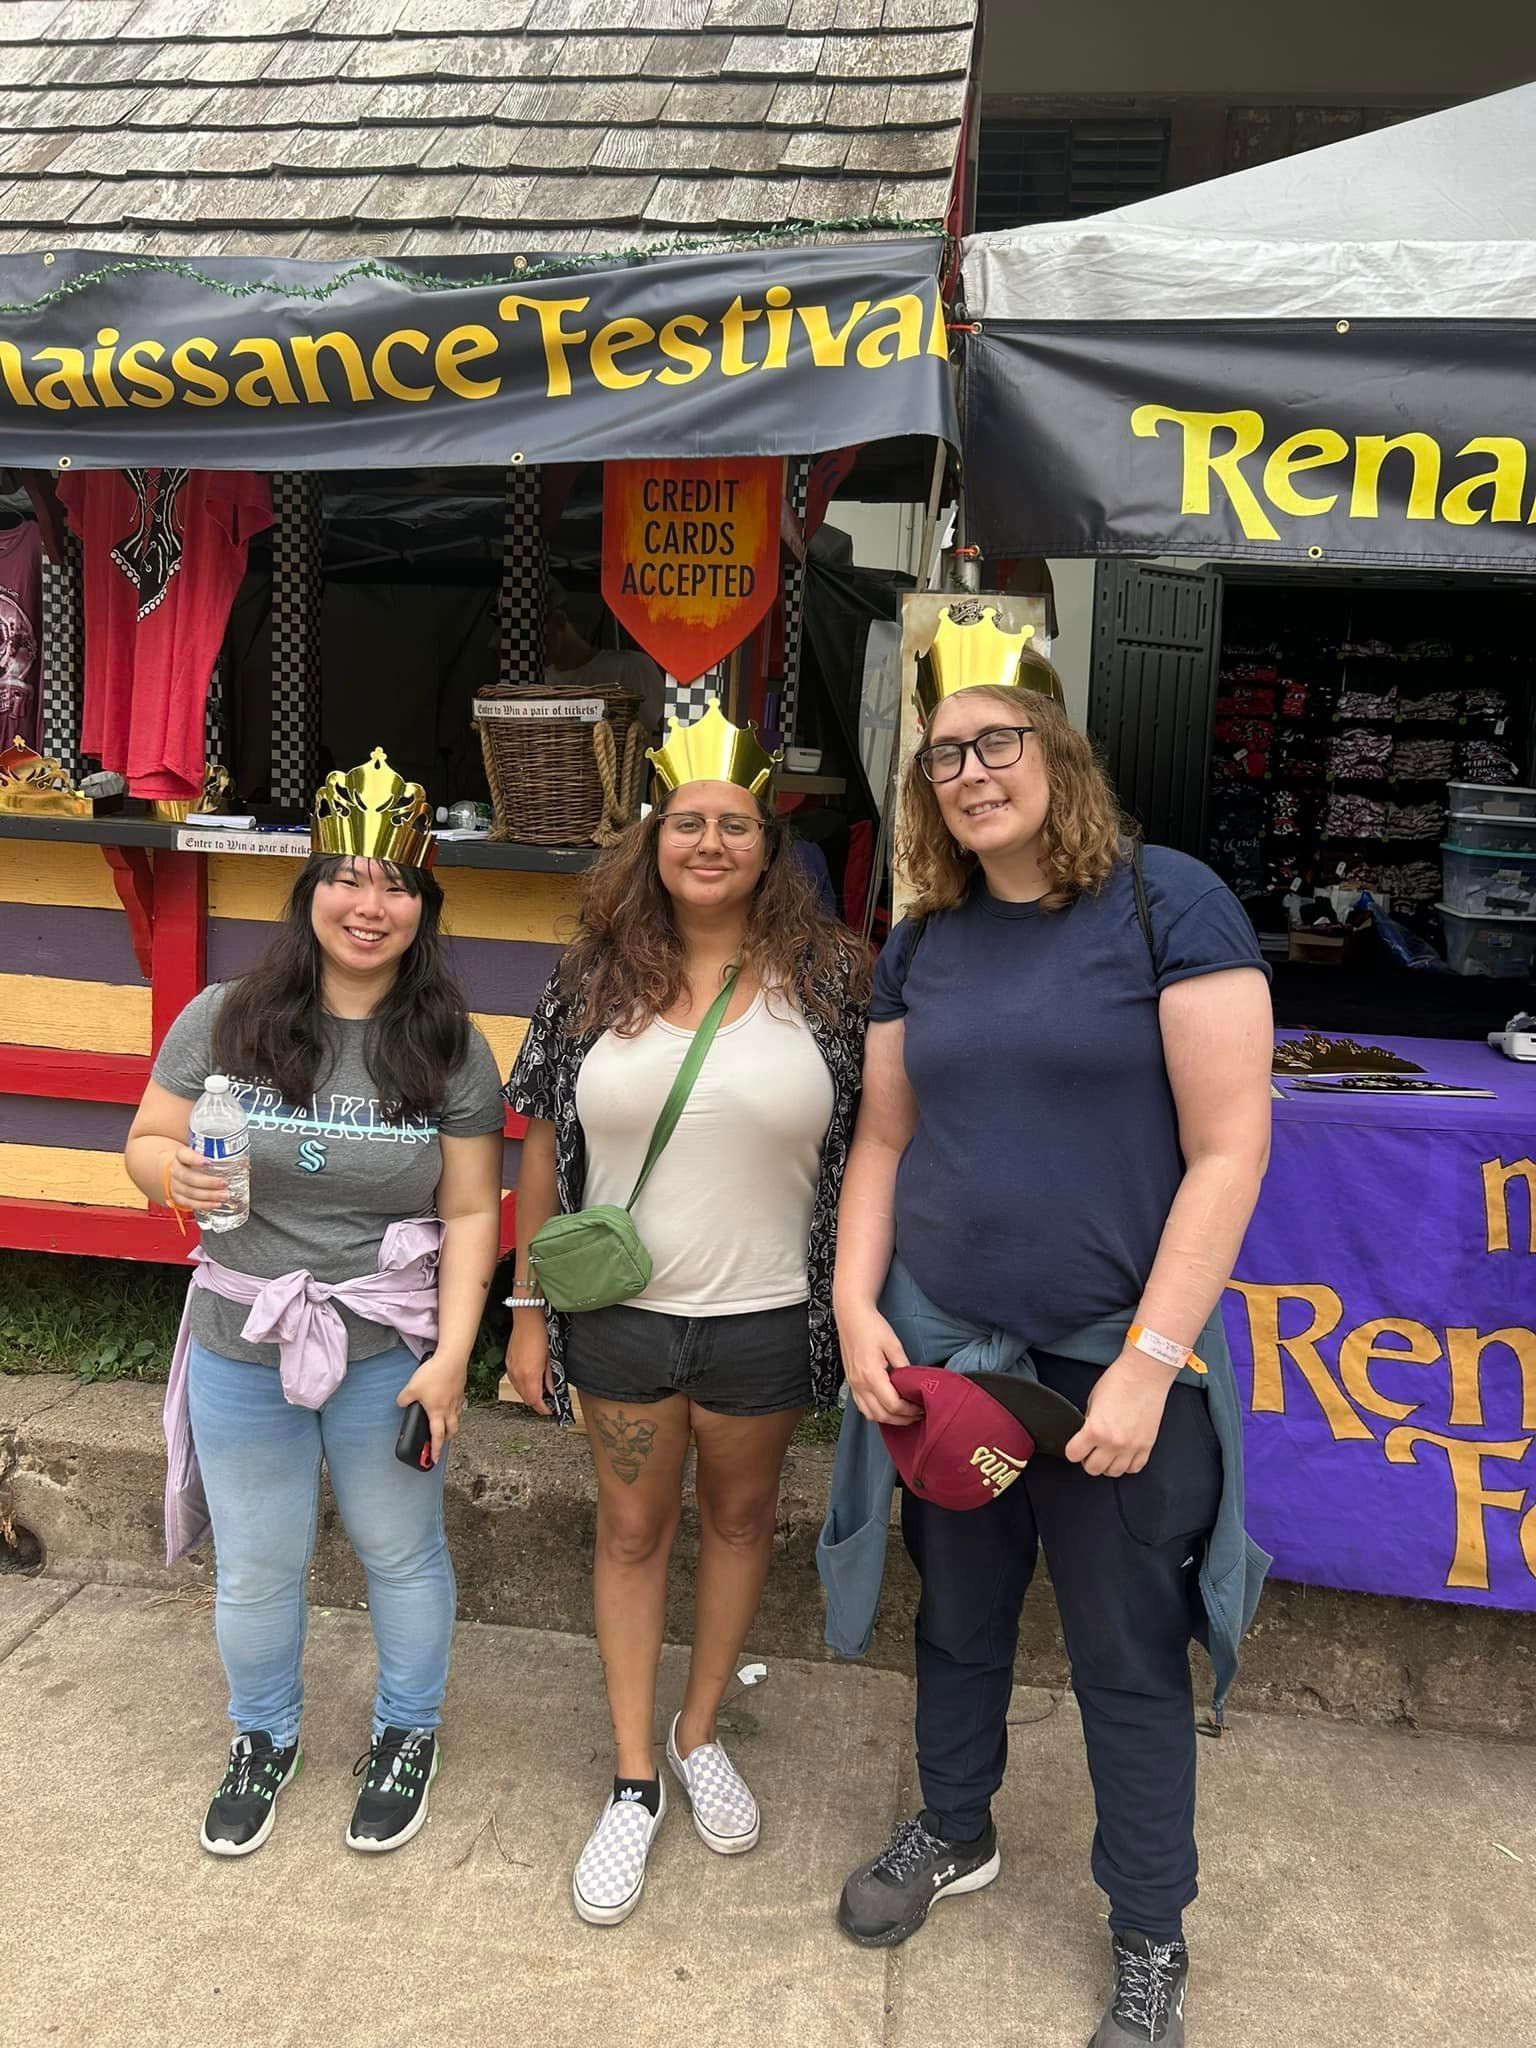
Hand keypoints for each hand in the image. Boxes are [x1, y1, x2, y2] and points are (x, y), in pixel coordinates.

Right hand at [165, 1143, 230, 1214]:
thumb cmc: (193, 1160)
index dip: (195, 1159)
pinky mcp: (178, 1197)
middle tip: (224, 1182)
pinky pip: (190, 1203)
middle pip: (188, 1177)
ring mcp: (175, 1185)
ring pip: (190, 1192)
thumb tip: (242, 1159)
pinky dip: (204, 1205)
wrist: (177, 1169)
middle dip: (208, 1182)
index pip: (184, 1155)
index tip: (208, 1162)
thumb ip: (215, 1154)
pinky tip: (216, 1203)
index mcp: (180, 1156)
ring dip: (209, 1195)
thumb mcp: (199, 1153)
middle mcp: (176, 1170)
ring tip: (225, 1195)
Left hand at [396, 1352, 467, 1466]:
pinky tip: (450, 1403)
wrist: (452, 1359)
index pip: (436, 1437)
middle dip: (446, 1439)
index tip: (433, 1460)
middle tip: (440, 1442)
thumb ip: (404, 1399)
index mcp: (437, 1412)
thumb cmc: (434, 1375)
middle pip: (451, 1431)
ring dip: (452, 1424)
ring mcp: (457, 1399)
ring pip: (457, 1418)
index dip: (434, 1450)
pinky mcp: (461, 1389)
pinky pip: (459, 1404)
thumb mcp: (411, 1388)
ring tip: (445, 1424)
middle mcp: (449, 1409)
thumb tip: (401, 1403)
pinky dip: (455, 1409)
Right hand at [505, 1319, 554, 1416]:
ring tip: (541, 1391)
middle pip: (526, 1398)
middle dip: (537, 1402)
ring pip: (519, 1390)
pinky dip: (522, 1385)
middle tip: (548, 1402)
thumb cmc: (542, 1333)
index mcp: (530, 1374)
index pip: (534, 1401)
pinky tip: (531, 1380)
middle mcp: (517, 1374)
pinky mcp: (508, 1362)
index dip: (543, 1409)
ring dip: (529, 1394)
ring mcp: (511, 1368)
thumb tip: (552, 1392)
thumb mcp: (551, 1357)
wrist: (527, 1317)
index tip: (551, 1410)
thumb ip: (551, 1378)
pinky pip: (514, 1380)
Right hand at [835, 1300, 919, 1423]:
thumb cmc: (872, 1326)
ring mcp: (853, 1385)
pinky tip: (887, 1408)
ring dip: (888, 1419)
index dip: (909, 1410)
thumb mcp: (893, 1344)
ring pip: (870, 1415)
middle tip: (917, 1415)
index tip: (922, 1408)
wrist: (851, 1315)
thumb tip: (914, 1384)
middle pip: (882, 1415)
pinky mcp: (850, 1382)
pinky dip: (875, 1413)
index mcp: (871, 1375)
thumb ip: (904, 1366)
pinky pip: (862, 1407)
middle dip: (901, 1419)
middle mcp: (859, 1384)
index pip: (893, 1405)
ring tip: (904, 1415)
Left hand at [1064, 1347, 1176, 1477]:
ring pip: (1114, 1472)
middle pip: (1093, 1469)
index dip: (1073, 1450)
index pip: (1074, 1455)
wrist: (1145, 1374)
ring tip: (1107, 1452)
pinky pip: (1134, 1468)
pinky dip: (1127, 1464)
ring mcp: (1131, 1447)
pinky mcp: (1147, 1446)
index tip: (1075, 1447)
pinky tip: (1123, 1454)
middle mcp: (1113, 1442)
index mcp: (1095, 1430)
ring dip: (1108, 1464)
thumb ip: (1089, 1422)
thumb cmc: (1119, 1381)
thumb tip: (1087, 1436)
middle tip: (1091, 1450)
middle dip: (1088, 1460)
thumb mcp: (1093, 1401)